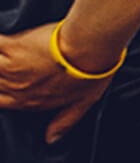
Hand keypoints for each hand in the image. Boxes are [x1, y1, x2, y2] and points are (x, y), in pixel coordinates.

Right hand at [0, 21, 112, 142]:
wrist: (88, 48)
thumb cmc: (89, 73)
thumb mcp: (81, 104)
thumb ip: (64, 122)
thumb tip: (52, 138)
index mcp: (29, 100)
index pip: (2, 102)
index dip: (1, 94)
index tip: (5, 87)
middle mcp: (16, 86)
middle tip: (7, 71)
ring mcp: (12, 66)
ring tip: (4, 58)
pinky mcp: (13, 46)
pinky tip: (1, 43)